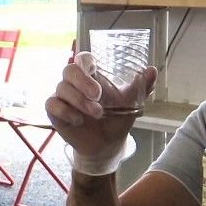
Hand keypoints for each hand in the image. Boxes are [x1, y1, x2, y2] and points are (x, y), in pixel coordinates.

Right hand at [45, 52, 154, 167]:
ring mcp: (63, 97)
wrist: (107, 146)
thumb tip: (153, 70)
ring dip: (79, 101)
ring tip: (97, 114)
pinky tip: (78, 120)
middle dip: (82, 82)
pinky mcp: (55, 112)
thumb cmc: (117, 119)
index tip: (94, 70)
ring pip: (61, 88)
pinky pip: (52, 104)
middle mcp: (75, 83)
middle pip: (68, 70)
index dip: (85, 61)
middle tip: (98, 96)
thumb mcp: (131, 103)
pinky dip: (65, 111)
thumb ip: (141, 87)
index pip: (83, 59)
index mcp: (93, 76)